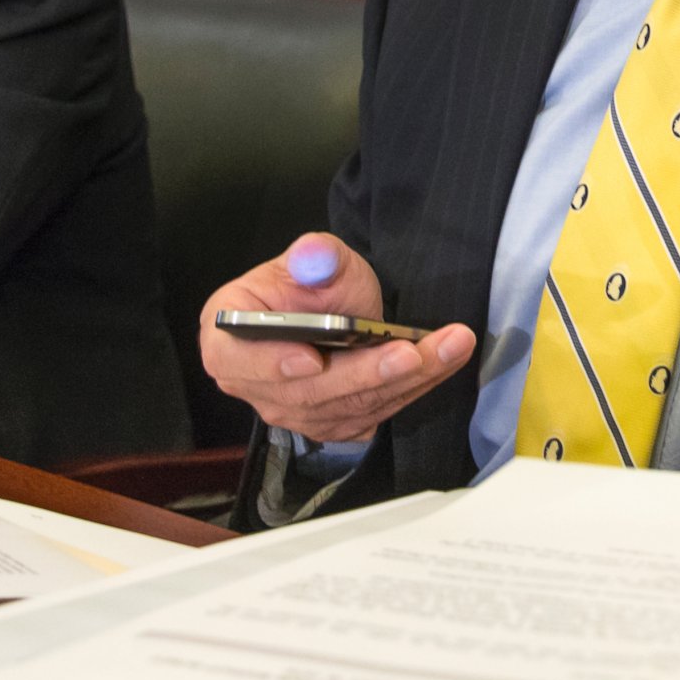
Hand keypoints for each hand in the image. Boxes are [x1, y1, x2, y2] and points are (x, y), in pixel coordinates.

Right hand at [197, 233, 475, 442]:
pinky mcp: (334, 424)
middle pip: (310, 392)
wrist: (330, 310)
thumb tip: (314, 254)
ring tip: (450, 345)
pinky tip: (444, 361)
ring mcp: (296, 414)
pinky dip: (415, 387)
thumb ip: (314, 256)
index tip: (311, 359)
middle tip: (412, 352)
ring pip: (352, 406)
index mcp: (228, 342)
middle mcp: (256, 388)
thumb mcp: (313, 259)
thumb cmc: (307, 286)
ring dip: (408, 379)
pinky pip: (376, 412)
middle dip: (368, 373)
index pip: (237, 362)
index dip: (271, 364)